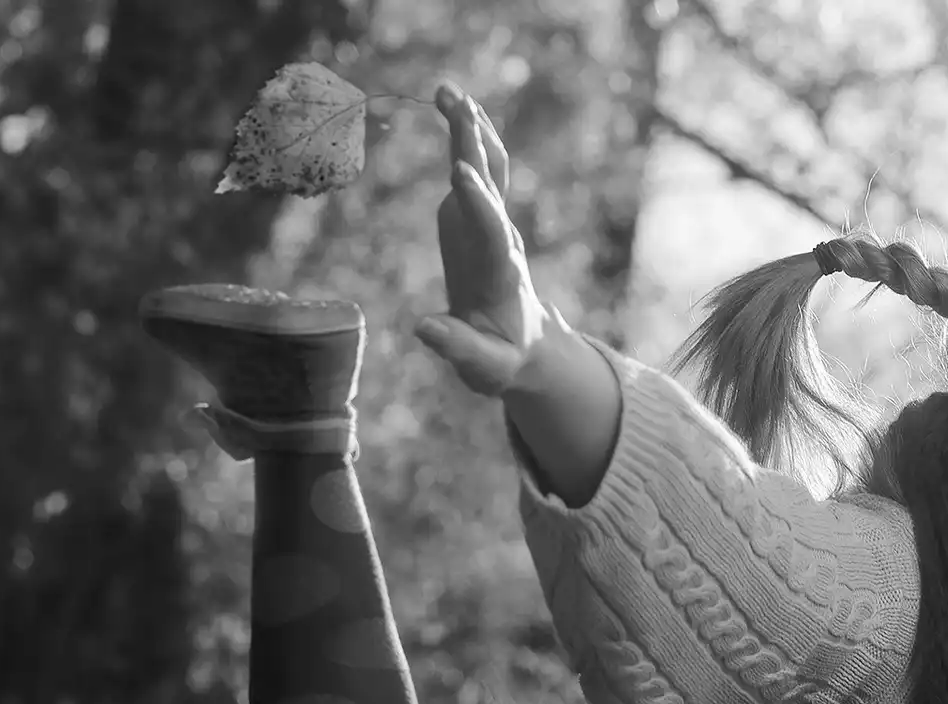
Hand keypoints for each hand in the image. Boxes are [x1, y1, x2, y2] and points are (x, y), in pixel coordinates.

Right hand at [418, 83, 546, 396]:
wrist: (524, 347)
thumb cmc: (503, 361)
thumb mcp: (485, 368)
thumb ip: (458, 348)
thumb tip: (423, 328)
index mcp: (501, 273)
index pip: (491, 231)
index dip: (477, 202)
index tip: (460, 172)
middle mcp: (500, 239)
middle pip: (491, 186)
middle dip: (474, 148)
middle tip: (457, 105)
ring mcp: (489, 224)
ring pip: (489, 170)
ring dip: (471, 131)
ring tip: (450, 91)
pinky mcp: (476, 219)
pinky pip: (476, 172)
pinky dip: (464, 138)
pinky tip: (450, 105)